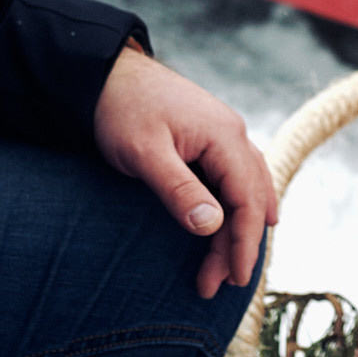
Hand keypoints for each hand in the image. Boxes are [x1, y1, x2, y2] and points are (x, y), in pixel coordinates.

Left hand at [93, 46, 278, 296]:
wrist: (106, 72)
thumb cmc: (121, 110)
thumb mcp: (145, 153)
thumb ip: (179, 189)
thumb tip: (213, 226)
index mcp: (224, 136)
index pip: (247, 199)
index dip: (243, 243)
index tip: (234, 278)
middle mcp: (233, 134)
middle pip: (251, 199)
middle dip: (238, 244)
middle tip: (219, 284)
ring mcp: (224, 135)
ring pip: (246, 189)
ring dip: (236, 229)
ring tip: (225, 267)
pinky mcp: (210, 138)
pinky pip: (236, 178)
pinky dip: (236, 207)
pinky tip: (234, 223)